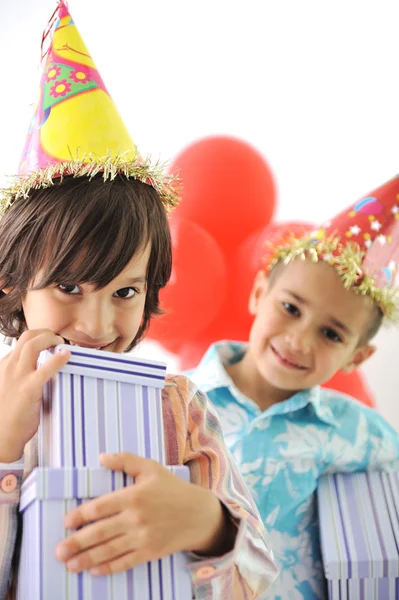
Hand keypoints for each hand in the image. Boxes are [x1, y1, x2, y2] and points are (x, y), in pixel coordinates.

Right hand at [0, 329, 69, 461]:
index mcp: (5, 366)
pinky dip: (57, 359)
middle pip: (26, 337)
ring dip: (50, 338)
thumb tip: (44, 369)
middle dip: (45, 332)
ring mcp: (17, 377)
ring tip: (62, 343)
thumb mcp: (11, 388)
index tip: (52, 342)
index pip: (22, 342)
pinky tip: (67, 355)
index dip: (39, 338)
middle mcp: (9, 367)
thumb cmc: (9, 416)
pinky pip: (44, 369)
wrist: (2, 436)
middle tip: (58, 339)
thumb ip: (23, 376)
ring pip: (31, 344)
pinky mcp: (28, 389)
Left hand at [55, 452, 232, 575]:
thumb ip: (125, 460)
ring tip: (71, 564)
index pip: (100, 507)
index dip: (81, 515)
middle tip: (59, 551)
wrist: (198, 513)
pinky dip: (108, 568)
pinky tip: (95, 570)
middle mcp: (136, 518)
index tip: (67, 522)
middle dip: (77, 543)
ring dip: (87, 559)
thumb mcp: (150, 468)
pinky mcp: (150, 552)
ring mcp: (143, 537)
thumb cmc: (172, 488)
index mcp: (134, 495)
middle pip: (100, 532)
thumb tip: (101, 457)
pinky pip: (125, 562)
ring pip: (109, 551)